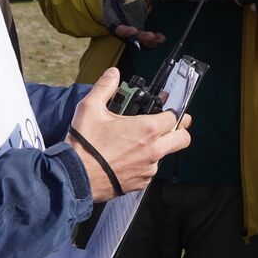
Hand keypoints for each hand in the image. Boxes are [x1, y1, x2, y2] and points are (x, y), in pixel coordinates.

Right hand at [65, 68, 190, 200]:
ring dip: (159, 148)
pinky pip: (150, 170)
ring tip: (138, 142)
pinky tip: (128, 158)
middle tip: (168, 126)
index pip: (176, 118)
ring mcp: (148, 169)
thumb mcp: (90, 108)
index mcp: (147, 129)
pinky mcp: (141, 183)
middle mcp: (153, 150)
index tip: (168, 110)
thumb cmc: (84, 145)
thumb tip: (113, 74)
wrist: (74, 178)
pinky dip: (144, 163)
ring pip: (165, 155)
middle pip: (182, 139)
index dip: (173, 112)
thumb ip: (105, 87)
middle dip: (179, 131)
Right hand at [104, 0, 165, 47]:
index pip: (116, 27)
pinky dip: (153, 40)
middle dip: (140, 37)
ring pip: (138, 40)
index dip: (124, 31)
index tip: (133, 31)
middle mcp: (120, 28)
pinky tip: (161, 38)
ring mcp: (129, 31)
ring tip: (159, 39)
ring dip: (149, 41)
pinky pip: (145, 39)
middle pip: (129, 37)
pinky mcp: (138, 32)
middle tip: (151, 36)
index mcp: (112, 18)